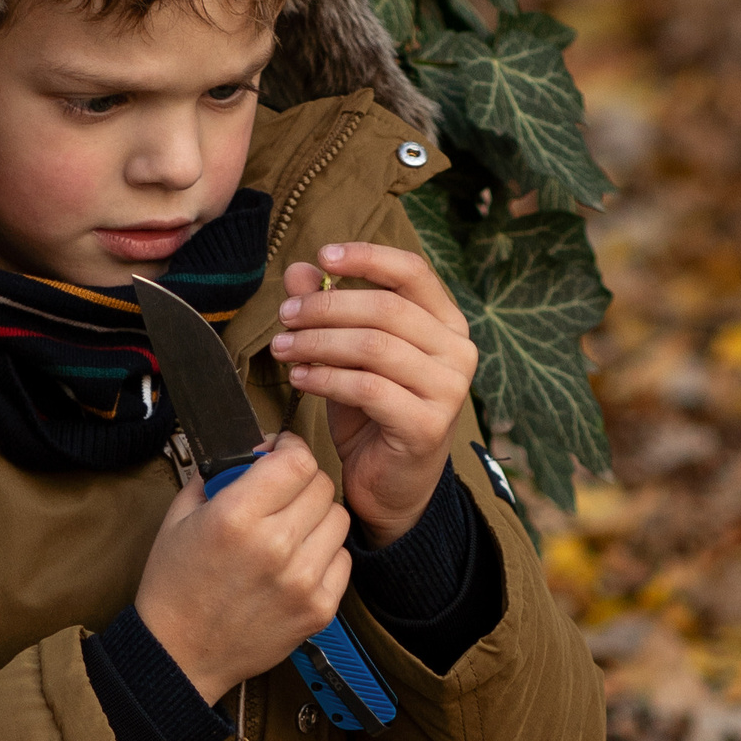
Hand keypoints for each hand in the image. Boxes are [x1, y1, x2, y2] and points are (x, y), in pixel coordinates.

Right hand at [135, 433, 352, 704]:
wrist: (180, 655)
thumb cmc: (175, 586)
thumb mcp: (180, 517)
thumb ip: (219, 475)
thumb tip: (257, 451)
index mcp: (236, 518)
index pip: (296, 460)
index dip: (291, 447)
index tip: (281, 452)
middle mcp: (275, 547)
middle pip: (321, 485)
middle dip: (301, 480)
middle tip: (281, 493)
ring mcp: (302, 581)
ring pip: (339, 519)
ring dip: (317, 516)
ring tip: (289, 528)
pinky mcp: (319, 609)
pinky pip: (343, 559)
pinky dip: (324, 553)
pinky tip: (297, 561)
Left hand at [271, 241, 477, 548]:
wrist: (391, 484)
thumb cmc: (373, 412)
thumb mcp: (346, 354)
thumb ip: (328, 310)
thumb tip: (298, 270)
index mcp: (446, 324)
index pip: (413, 272)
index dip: (368, 257)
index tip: (323, 256)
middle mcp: (457, 352)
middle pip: (386, 309)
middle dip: (326, 307)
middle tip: (285, 316)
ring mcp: (449, 390)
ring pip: (375, 347)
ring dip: (319, 342)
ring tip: (284, 348)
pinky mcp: (428, 425)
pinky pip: (368, 388)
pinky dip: (326, 379)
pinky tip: (300, 378)